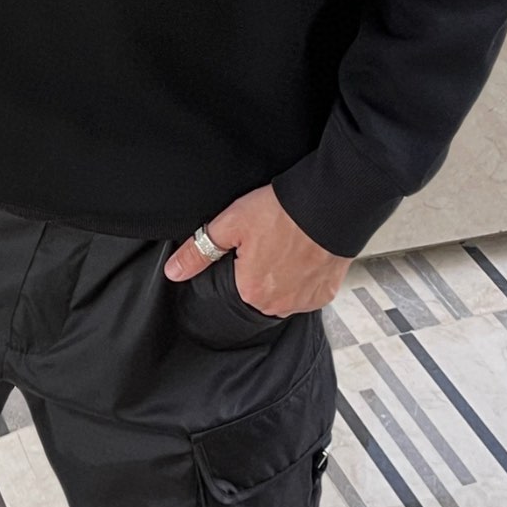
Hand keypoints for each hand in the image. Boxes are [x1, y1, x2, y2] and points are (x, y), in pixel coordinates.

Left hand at [163, 183, 351, 314]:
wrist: (332, 202)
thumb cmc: (284, 211)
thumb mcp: (231, 223)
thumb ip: (200, 251)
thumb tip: (174, 271)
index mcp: (251, 291)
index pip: (232, 286)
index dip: (238, 263)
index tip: (250, 244)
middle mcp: (278, 304)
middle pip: (258, 292)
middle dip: (260, 270)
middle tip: (270, 241)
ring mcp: (305, 301)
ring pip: (283, 294)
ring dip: (282, 276)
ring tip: (288, 245)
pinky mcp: (326, 293)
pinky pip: (307, 291)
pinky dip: (304, 277)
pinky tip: (305, 254)